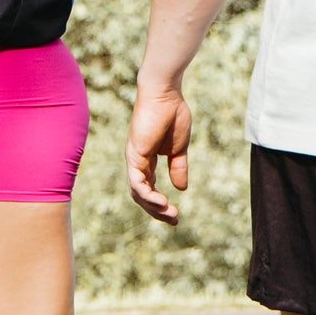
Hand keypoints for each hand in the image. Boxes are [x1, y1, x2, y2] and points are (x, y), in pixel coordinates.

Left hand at [126, 81, 191, 224]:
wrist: (166, 94)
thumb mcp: (179, 148)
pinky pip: (137, 182)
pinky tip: (162, 202)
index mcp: (147, 160)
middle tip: (174, 220)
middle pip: (141, 194)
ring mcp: (134, 159)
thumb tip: (181, 188)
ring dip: (153, 207)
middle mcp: (137, 161)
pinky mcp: (134, 155)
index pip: (149, 188)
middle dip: (157, 210)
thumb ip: (178, 167)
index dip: (160, 204)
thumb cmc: (173, 114)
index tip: (176, 216)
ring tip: (170, 214)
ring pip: (138, 192)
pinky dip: (148, 195)